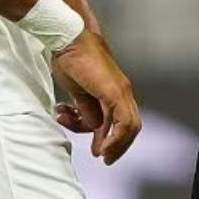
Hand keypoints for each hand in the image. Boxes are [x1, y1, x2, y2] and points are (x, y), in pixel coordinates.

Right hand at [51, 30, 141, 164]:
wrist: (68, 40)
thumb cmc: (71, 60)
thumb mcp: (78, 92)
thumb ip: (86, 108)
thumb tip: (93, 125)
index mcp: (115, 91)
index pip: (122, 121)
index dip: (112, 139)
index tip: (96, 151)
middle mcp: (123, 91)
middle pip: (131, 126)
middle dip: (118, 146)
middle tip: (103, 158)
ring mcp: (121, 91)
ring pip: (129, 126)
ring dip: (114, 145)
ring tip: (96, 152)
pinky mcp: (114, 91)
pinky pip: (122, 121)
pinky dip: (114, 137)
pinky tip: (100, 147)